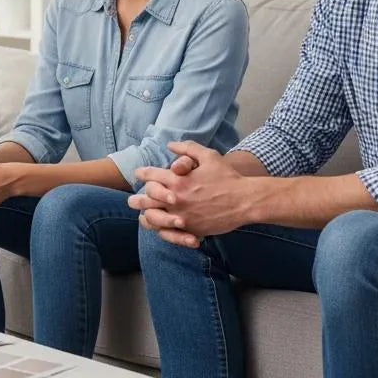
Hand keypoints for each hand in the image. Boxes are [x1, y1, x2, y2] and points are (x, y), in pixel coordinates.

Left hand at [130, 142, 248, 247]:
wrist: (245, 200)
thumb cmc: (227, 177)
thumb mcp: (208, 156)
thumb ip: (187, 148)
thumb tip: (170, 145)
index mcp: (177, 180)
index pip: (150, 176)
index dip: (142, 174)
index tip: (138, 174)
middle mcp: (176, 198)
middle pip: (146, 199)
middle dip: (137, 198)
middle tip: (131, 199)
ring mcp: (182, 216)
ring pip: (153, 218)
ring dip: (145, 215)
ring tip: (141, 214)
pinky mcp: (190, 229)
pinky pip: (168, 232)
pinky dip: (161, 229)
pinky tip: (158, 226)